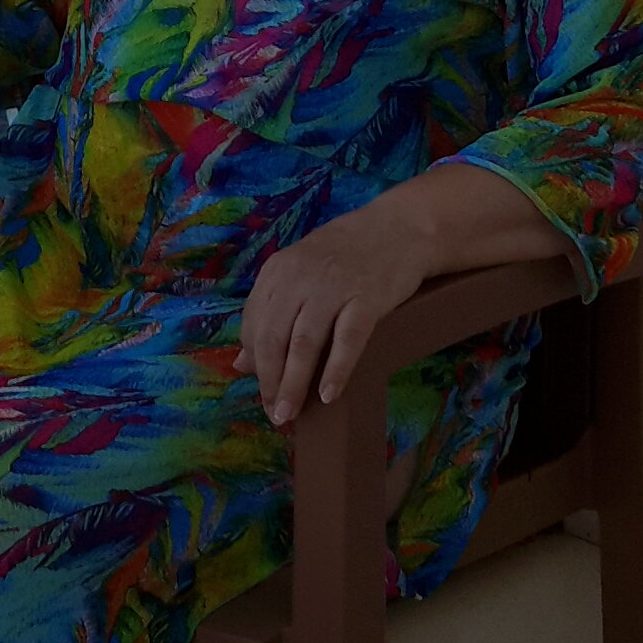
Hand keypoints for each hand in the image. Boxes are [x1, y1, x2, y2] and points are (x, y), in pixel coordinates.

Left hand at [238, 197, 435, 428]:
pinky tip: (328, 396)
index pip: (254, 325)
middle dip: (269, 381)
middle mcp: (300, 277)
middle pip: (273, 337)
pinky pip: (348, 340)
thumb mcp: (301, 274)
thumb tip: (241, 363)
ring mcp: (334, 287)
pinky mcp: (367, 298)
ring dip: (293, 384)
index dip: (256, 364)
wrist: (401, 228)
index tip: (263, 392)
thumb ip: (271, 312)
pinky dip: (336, 370)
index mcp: (278, 271)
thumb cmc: (347, 254)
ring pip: (304, 343)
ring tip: (288, 415)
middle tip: (274, 415)